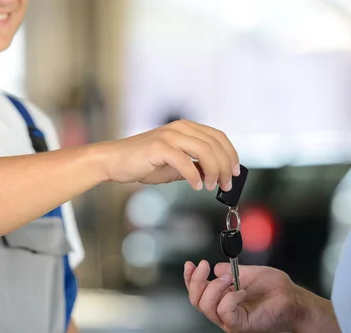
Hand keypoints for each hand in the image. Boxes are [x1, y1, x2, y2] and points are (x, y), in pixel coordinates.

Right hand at [100, 120, 239, 191]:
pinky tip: (196, 186)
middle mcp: (180, 128)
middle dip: (225, 167)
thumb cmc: (142, 163)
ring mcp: (169, 136)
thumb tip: (212, 177)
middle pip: (215, 145)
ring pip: (205, 151)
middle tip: (225, 185)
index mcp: (186, 128)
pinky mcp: (159, 147)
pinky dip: (194, 176)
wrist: (114, 161)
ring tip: (212, 186)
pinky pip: (185, 162)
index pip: (218, 137)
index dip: (231, 155)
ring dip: (213, 172)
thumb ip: (193, 167)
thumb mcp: (174, 165)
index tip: (235, 172)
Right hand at [184, 260, 305, 332]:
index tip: (190, 264)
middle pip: (196, 301)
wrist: (294, 300)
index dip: (190, 279)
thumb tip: (216, 268)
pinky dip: (230, 299)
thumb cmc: (276, 289)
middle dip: (197, 281)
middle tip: (206, 266)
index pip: (198, 293)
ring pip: (206, 307)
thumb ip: (230, 271)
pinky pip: (224, 312)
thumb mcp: (248, 273)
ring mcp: (230, 321)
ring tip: (230, 279)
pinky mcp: (239, 326)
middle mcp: (222, 313)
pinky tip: (242, 292)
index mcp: (222, 300)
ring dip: (214, 288)